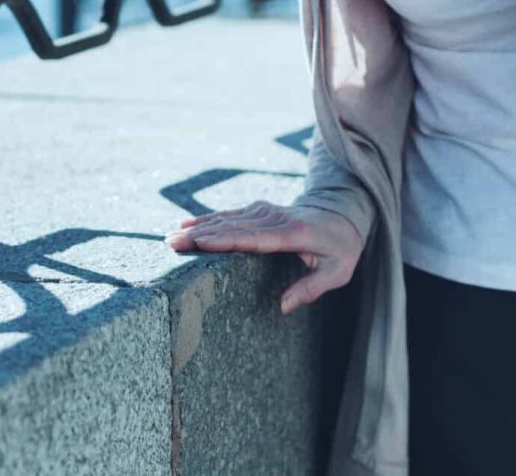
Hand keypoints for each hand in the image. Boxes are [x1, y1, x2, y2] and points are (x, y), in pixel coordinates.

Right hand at [164, 199, 363, 314]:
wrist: (345, 212)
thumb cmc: (341, 247)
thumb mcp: (338, 272)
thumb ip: (311, 288)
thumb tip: (282, 307)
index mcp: (292, 234)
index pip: (253, 237)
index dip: (224, 239)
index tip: (199, 243)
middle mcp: (275, 218)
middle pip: (232, 227)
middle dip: (200, 235)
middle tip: (171, 244)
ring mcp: (266, 210)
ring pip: (227, 218)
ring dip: (198, 227)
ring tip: (171, 237)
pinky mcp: (260, 209)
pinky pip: (230, 214)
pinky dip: (207, 219)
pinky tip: (187, 224)